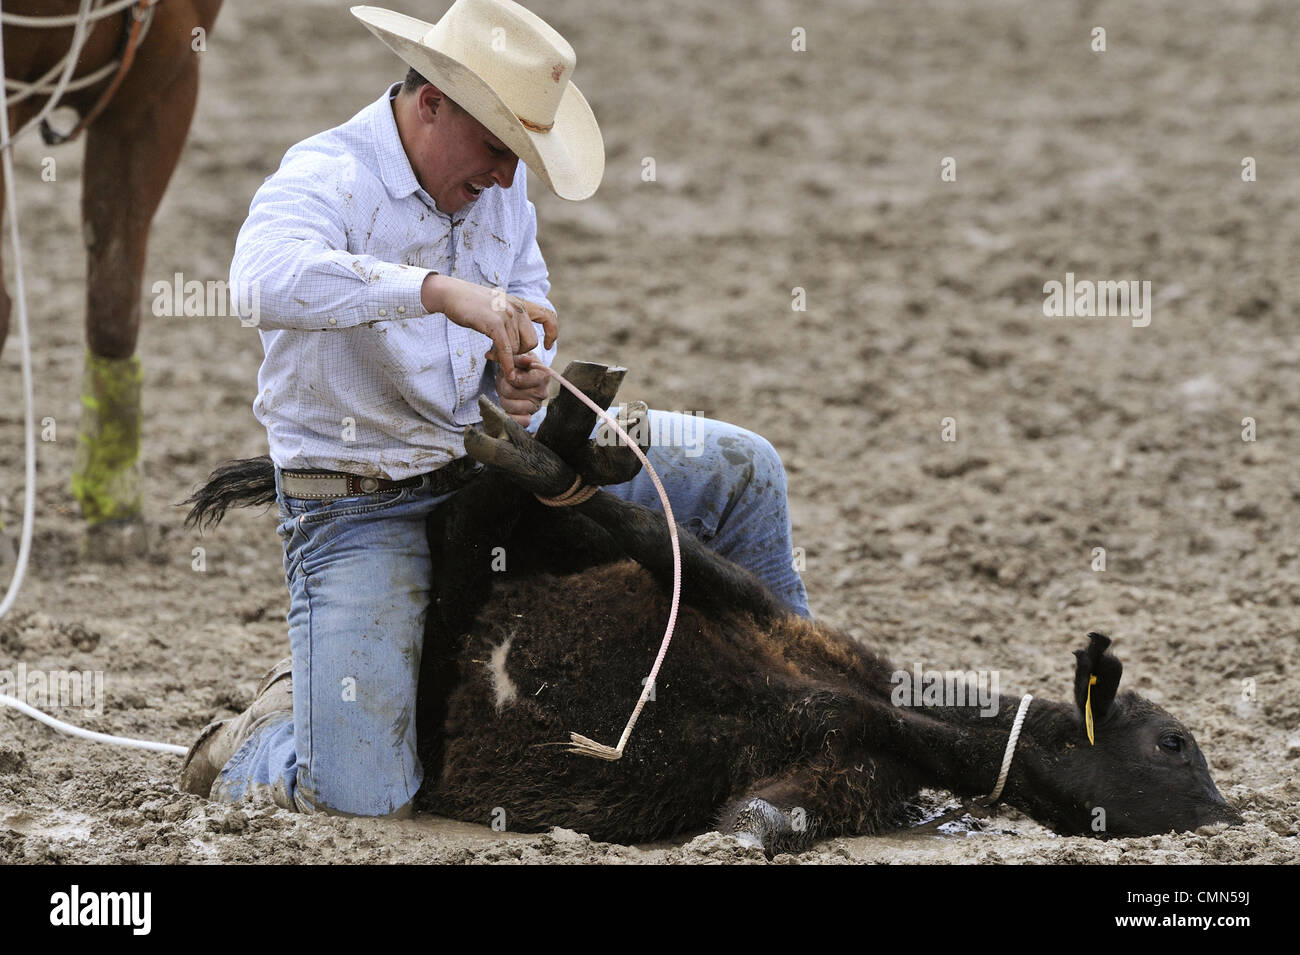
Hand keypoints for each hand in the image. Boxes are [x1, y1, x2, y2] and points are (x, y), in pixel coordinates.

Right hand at [421, 274, 556, 382]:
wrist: (451, 294)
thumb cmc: (472, 304)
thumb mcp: (498, 307)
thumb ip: (511, 319)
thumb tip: (519, 340)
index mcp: (520, 303)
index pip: (548, 316)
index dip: (551, 332)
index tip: (547, 345)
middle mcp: (517, 308)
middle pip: (531, 342)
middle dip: (519, 353)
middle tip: (504, 355)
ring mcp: (507, 316)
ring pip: (516, 349)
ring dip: (505, 357)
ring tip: (491, 353)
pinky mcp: (495, 324)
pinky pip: (507, 351)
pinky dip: (508, 365)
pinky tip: (508, 374)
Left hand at [495, 355, 549, 425]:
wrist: (520, 376)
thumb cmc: (517, 366)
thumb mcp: (514, 356)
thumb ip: (507, 356)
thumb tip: (496, 356)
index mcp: (542, 375)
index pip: (518, 380)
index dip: (508, 376)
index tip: (508, 373)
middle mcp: (542, 392)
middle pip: (511, 392)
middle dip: (503, 386)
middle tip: (506, 382)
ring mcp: (537, 406)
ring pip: (511, 406)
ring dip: (504, 399)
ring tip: (507, 392)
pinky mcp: (530, 416)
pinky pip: (521, 422)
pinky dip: (510, 417)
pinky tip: (507, 409)